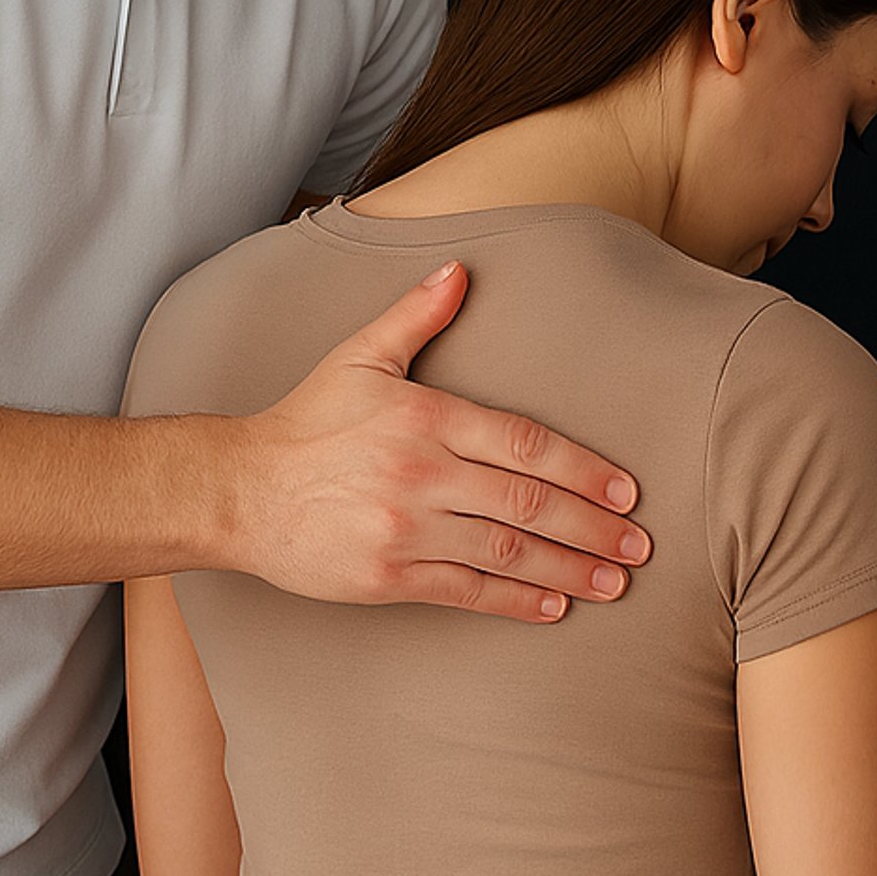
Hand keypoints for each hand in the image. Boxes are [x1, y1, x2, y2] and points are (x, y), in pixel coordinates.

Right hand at [228, 262, 649, 618]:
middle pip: (527, 502)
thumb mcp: (361, 356)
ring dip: (568, 568)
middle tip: (639, 545)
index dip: (583, 469)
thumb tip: (461, 270)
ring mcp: (406, 530)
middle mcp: (423, 475)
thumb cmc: (306, 422)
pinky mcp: (386, 577)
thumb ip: (416, 314)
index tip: (626, 490)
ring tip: (613, 581)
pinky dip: (514, 600)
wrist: (238, 491)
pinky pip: (464, 590)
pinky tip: (554, 605)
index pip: (525, 445)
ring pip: (505, 551)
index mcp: (427, 418)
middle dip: (592, 526)